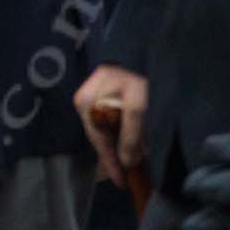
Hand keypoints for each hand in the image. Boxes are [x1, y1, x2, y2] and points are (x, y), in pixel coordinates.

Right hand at [73, 65, 147, 187]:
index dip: (110, 163)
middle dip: (115, 156)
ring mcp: (93, 97)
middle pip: (101, 137)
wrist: (144, 47)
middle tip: (129, 176)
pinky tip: (131, 143)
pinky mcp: (104, 95)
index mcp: (86, 103)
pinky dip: (122, 134)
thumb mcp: (137, 104)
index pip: (98, 141)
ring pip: (106, 130)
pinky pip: (110, 122)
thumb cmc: (137, 74)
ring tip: (133, 163)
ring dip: (120, 146)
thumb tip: (127, 162)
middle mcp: (85, 101)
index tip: (122, 182)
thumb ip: (131, 134)